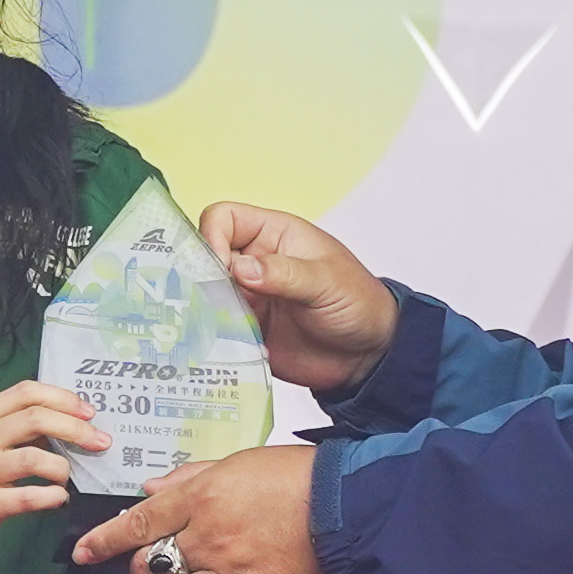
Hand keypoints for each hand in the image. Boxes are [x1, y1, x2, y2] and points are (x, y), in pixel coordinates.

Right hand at [0, 381, 102, 557]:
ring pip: (34, 458)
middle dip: (75, 429)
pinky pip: (29, 497)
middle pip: (35, 420)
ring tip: (67, 476)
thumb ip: (20, 426)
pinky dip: (52, 496)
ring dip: (63, 467)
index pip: (25, 393)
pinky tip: (59, 497)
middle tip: (100, 442)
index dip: (62, 398)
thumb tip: (75, 421)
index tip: (89, 411)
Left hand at [69, 440, 331, 573]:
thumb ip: (191, 478)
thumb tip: (152, 490)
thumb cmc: (302, 479)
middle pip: (147, 569)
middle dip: (143, 566)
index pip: (135, 525)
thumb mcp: (239, 461)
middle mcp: (210, 541)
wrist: (352, 508)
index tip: (84, 552)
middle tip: (159, 559)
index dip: (102, 542)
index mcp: (203, 499)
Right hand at [203, 202, 398, 395]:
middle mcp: (253, 262)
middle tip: (216, 303)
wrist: (368, 355)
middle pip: (205, 258)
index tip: (223, 267)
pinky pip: (216, 330)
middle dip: (204, 279)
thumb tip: (240, 267)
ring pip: (206, 296)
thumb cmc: (358, 303)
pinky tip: (235, 347)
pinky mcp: (244, 330)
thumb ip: (284, 273)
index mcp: (273, 234)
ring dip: (210, 312)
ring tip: (229, 328)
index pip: (224, 218)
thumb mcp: (326, 282)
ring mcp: (247, 297)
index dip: (213, 237)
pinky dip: (218, 338)